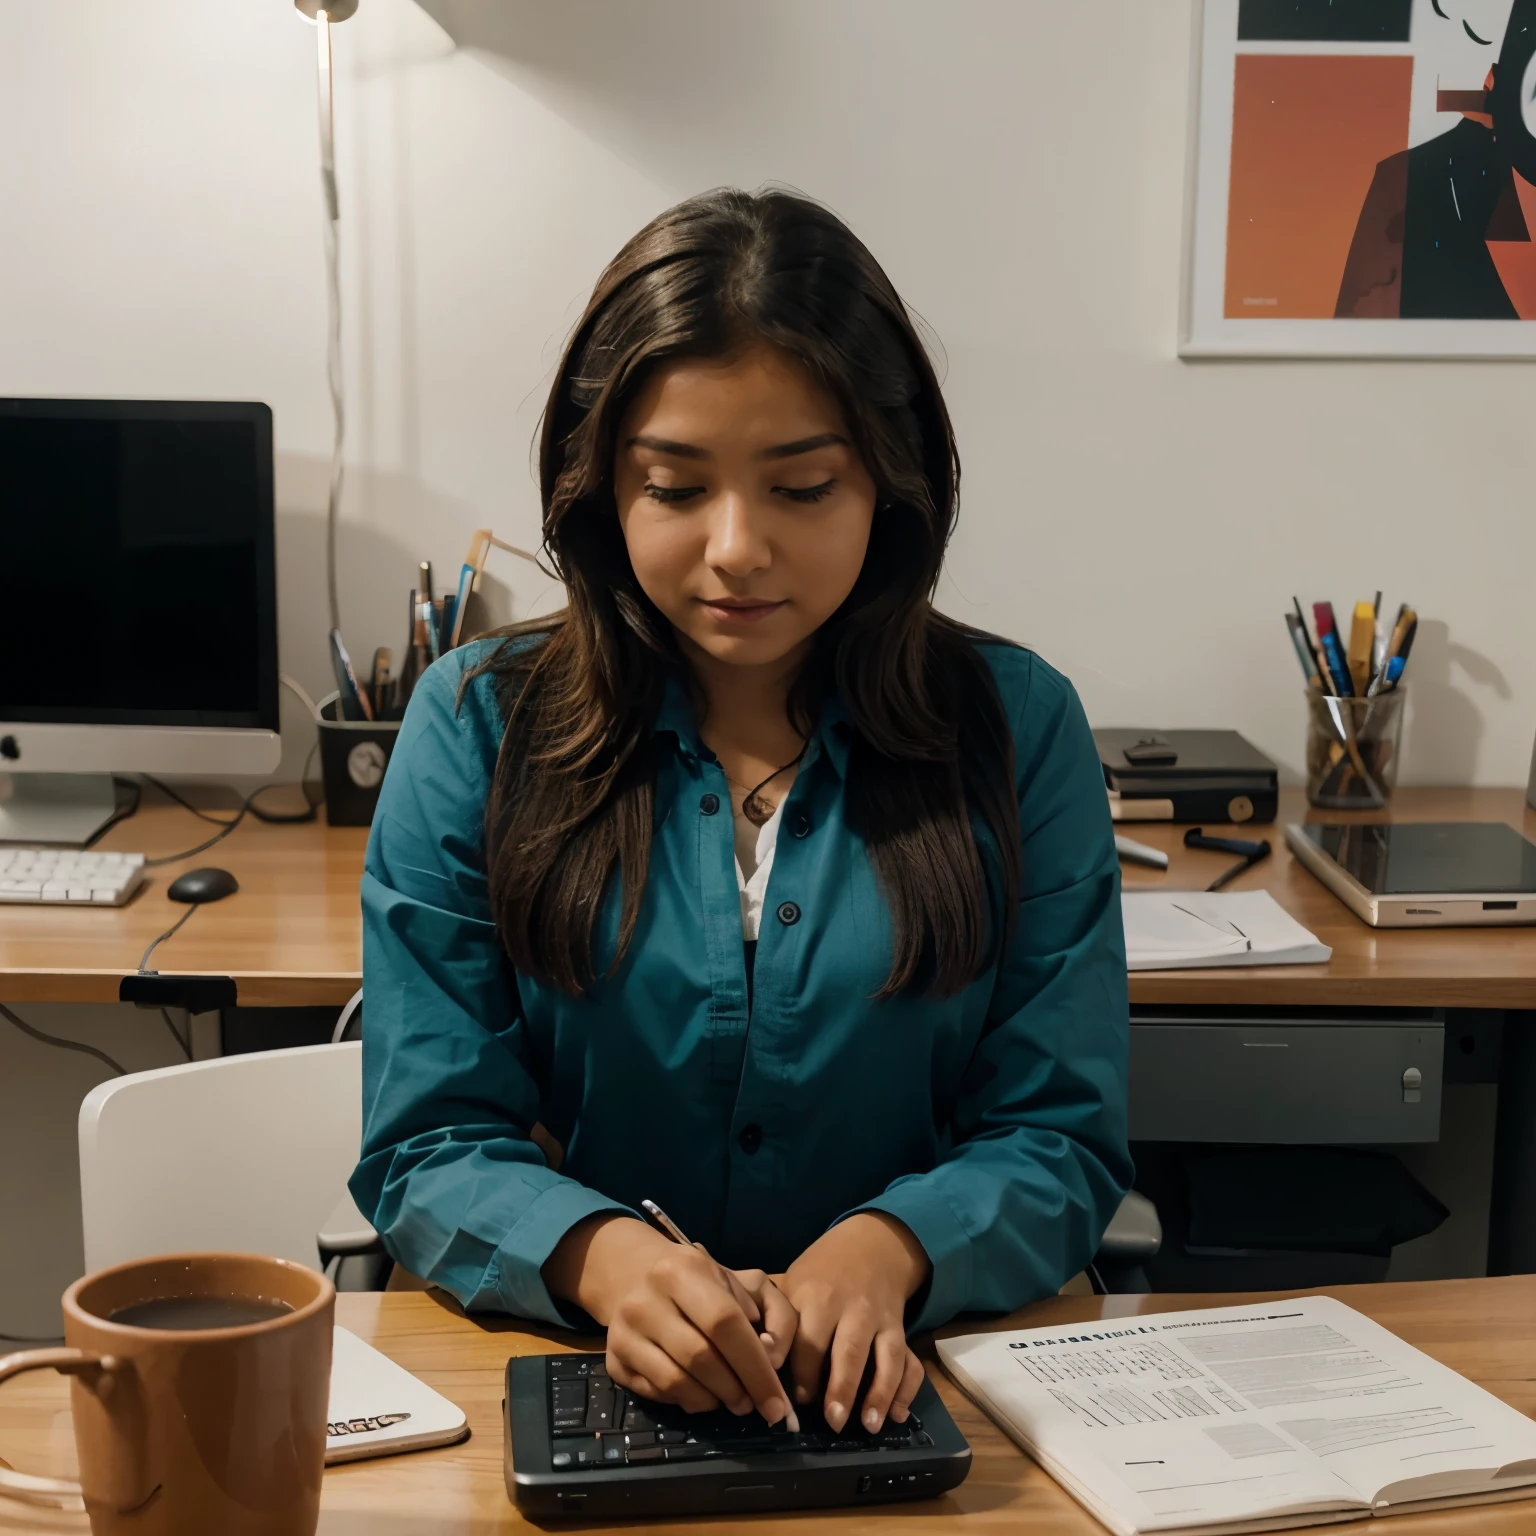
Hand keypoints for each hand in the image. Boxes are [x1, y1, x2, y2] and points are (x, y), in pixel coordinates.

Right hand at [544, 1215, 798, 1424]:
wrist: (634, 1274)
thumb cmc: (697, 1281)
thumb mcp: (737, 1280)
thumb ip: (768, 1312)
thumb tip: (771, 1358)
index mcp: (683, 1269)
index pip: (725, 1322)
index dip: (755, 1367)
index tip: (777, 1402)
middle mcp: (646, 1299)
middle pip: (700, 1357)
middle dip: (736, 1389)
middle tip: (754, 1404)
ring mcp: (624, 1331)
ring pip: (677, 1382)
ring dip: (713, 1401)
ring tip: (731, 1399)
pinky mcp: (613, 1360)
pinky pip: (657, 1393)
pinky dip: (687, 1401)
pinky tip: (702, 1393)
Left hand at [780, 1212, 930, 1434]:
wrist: (870, 1244)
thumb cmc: (821, 1273)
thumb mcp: (794, 1283)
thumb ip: (779, 1322)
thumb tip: (754, 1364)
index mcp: (817, 1298)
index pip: (808, 1340)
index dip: (801, 1373)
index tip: (794, 1401)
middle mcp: (852, 1309)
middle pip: (849, 1349)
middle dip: (842, 1386)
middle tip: (833, 1422)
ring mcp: (880, 1319)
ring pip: (886, 1355)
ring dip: (880, 1392)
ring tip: (871, 1426)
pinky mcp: (901, 1328)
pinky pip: (910, 1360)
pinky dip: (907, 1389)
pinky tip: (898, 1415)